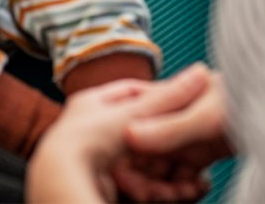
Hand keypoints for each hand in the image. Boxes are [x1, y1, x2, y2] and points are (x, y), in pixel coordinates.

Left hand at [26, 65, 224, 203]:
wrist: (63, 184)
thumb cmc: (89, 143)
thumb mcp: (134, 114)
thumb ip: (169, 98)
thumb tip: (201, 74)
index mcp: (91, 103)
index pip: (132, 93)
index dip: (161, 96)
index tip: (186, 101)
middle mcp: (91, 131)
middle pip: (142, 132)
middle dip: (171, 141)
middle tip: (195, 143)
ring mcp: (97, 161)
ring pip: (145, 163)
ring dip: (172, 170)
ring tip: (197, 178)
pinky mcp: (105, 187)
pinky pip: (141, 186)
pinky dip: (162, 188)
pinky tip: (183, 190)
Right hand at [118, 67, 233, 201]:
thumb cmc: (252, 100)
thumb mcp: (207, 116)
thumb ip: (168, 127)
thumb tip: (128, 135)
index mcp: (164, 98)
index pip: (129, 128)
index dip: (124, 155)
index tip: (127, 179)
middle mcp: (169, 116)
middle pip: (142, 154)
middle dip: (147, 178)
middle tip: (163, 194)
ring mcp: (184, 136)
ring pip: (160, 170)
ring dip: (167, 187)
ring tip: (187, 191)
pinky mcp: (201, 152)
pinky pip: (181, 176)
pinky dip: (185, 187)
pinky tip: (201, 186)